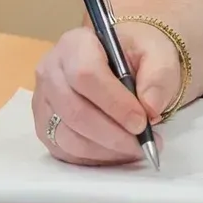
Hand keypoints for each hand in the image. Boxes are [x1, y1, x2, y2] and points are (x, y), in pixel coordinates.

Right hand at [32, 21, 183, 164]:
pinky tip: (118, 151)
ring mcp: (44, 101)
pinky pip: (66, 152)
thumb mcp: (157, 54)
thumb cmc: (136, 55)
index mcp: (75, 44)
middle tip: (144, 143)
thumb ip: (158, 77)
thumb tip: (150, 108)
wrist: (122, 62)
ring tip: (136, 148)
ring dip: (107, 150)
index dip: (114, 102)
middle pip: (75, 110)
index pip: (85, 74)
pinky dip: (96, 158)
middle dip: (113, 134)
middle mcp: (51, 71)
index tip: (142, 121)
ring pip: (68, 136)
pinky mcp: (45, 127)